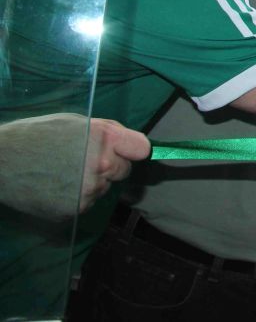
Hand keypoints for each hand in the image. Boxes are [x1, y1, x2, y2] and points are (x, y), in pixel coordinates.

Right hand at [0, 114, 149, 219]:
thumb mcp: (75, 122)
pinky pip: (87, 202)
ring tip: (63, 171)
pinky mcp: (75, 210)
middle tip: (83, 159)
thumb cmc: (36, 136)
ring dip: (92, 181)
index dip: (133, 149)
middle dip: (111, 165)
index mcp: (103, 138)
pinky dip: (77, 196)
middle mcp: (101, 166)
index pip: (142, 148)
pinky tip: (56, 186)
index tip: (128, 151)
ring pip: (104, 187)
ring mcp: (89, 191)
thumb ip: (107, 132)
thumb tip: (131, 144)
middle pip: (124, 170)